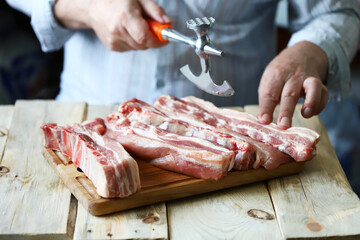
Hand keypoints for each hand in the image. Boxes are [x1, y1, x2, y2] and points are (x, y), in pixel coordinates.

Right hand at [54, 0, 170, 50]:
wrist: (93, 6)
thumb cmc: (116, 0)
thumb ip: (154, 10)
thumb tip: (167, 23)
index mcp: (124, 16)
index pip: (145, 38)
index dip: (158, 40)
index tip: (165, 37)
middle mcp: (117, 31)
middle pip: (143, 45)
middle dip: (152, 39)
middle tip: (151, 27)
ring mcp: (113, 40)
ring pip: (138, 47)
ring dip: (142, 40)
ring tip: (135, 25)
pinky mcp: (112, 46)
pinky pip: (130, 47)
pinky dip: (134, 41)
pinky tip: (127, 30)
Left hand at [257, 41, 328, 128]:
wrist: (301, 53)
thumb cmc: (280, 73)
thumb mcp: (268, 80)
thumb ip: (266, 99)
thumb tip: (263, 121)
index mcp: (275, 76)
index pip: (269, 93)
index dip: (266, 108)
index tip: (264, 121)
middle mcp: (292, 77)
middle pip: (289, 94)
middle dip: (286, 111)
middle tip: (283, 125)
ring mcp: (307, 79)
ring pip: (312, 88)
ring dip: (310, 102)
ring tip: (305, 114)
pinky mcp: (319, 83)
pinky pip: (323, 93)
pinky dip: (319, 104)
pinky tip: (311, 113)